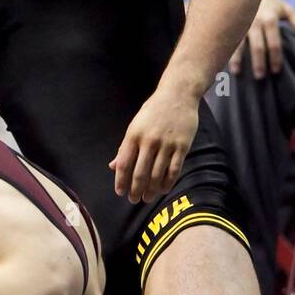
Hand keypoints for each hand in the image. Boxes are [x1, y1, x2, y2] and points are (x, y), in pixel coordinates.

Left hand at [110, 86, 199, 203]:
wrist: (177, 95)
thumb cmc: (153, 111)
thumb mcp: (135, 125)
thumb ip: (125, 147)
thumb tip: (113, 166)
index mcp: (133, 135)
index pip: (123, 163)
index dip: (120, 181)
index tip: (120, 192)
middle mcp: (149, 141)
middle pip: (140, 173)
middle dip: (135, 190)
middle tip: (134, 200)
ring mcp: (166, 144)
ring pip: (157, 174)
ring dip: (151, 190)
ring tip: (148, 198)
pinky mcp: (182, 146)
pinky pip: (174, 170)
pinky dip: (168, 182)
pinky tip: (163, 189)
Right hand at [229, 0, 294, 78]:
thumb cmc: (271, 2)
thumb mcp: (286, 8)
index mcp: (270, 19)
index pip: (274, 43)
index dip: (276, 58)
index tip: (276, 71)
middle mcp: (255, 22)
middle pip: (258, 46)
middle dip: (259, 63)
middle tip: (260, 78)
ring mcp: (241, 24)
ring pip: (239, 44)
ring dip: (238, 60)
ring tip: (237, 73)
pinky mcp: (231, 25)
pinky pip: (228, 41)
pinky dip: (227, 52)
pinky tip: (224, 63)